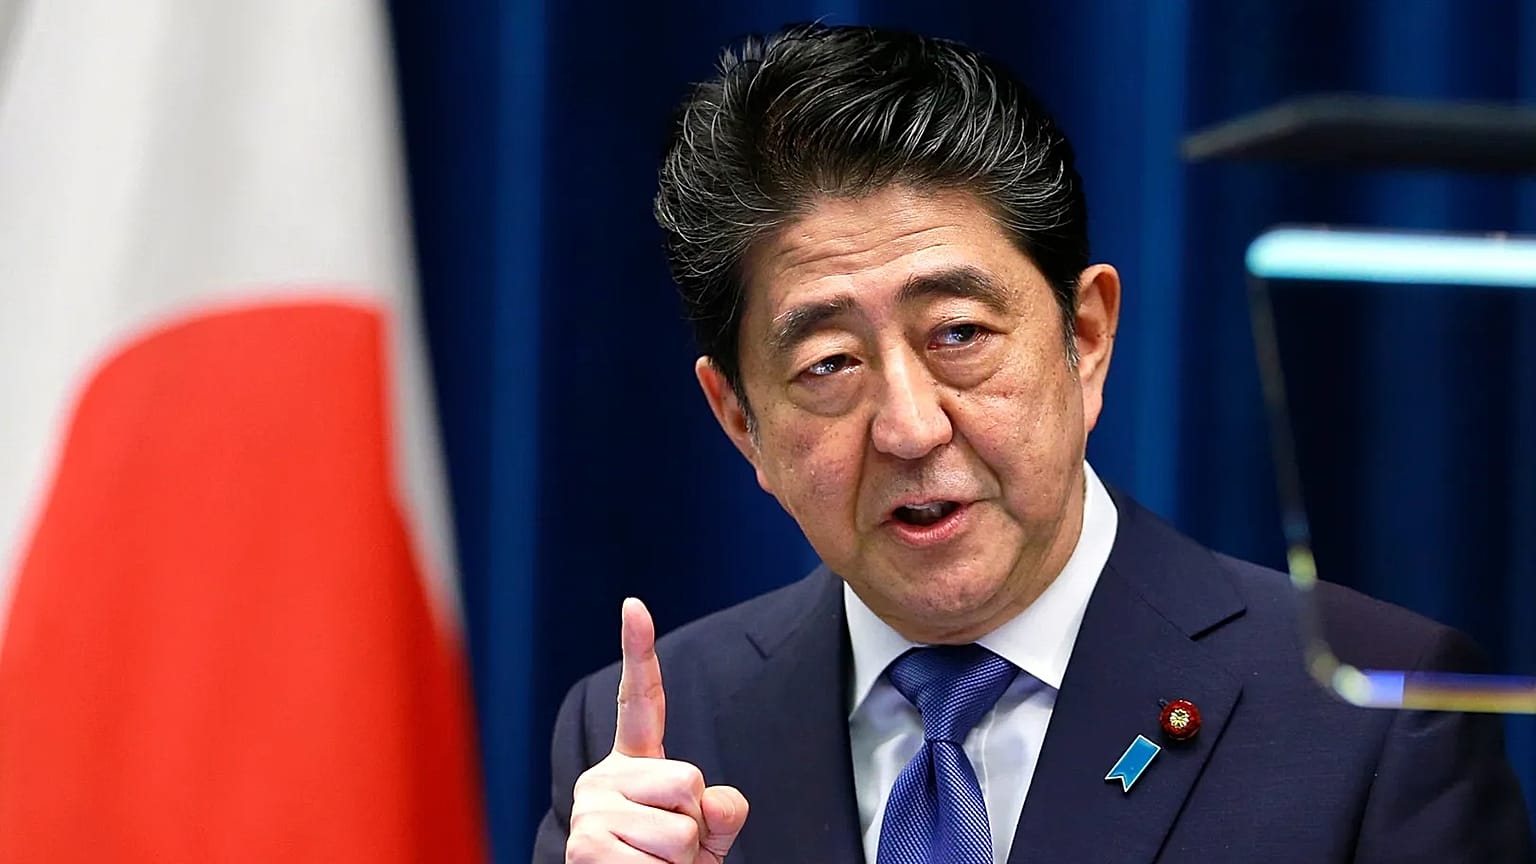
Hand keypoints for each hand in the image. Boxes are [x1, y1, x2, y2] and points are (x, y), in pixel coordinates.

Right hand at [566, 598, 749, 862]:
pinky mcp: (584, 849)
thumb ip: (722, 810)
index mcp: (633, 764)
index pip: (639, 701)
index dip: (637, 651)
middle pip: (688, 781)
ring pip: (681, 831)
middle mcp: (603, 778)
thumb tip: (713, 804)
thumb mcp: (709, 837)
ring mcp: (589, 811)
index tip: (634, 604)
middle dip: (697, 827)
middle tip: (672, 853)